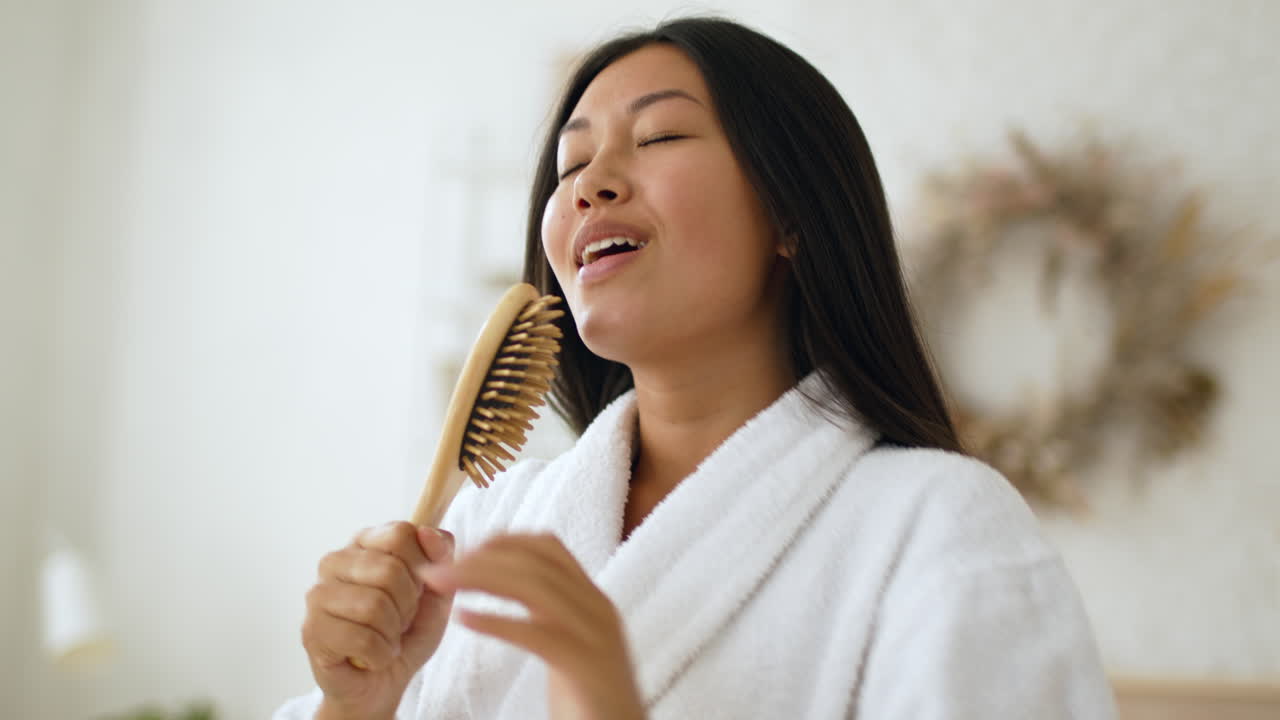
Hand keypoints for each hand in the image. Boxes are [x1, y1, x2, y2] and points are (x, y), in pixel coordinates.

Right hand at [301, 522, 454, 719]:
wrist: (382, 684)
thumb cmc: (408, 633)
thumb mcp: (439, 592)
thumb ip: (441, 556)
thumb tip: (427, 532)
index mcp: (366, 542)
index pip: (401, 533)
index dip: (422, 568)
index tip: (417, 591)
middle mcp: (336, 561)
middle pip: (390, 570)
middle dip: (408, 606)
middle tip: (400, 622)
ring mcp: (318, 595)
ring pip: (374, 605)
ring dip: (393, 633)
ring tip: (386, 639)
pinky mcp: (311, 630)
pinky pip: (361, 638)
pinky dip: (380, 654)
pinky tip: (372, 657)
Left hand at [423, 533, 645, 719]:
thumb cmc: (588, 702)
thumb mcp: (568, 646)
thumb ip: (546, 616)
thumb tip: (505, 587)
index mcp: (591, 599)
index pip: (547, 547)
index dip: (501, 542)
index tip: (462, 552)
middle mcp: (597, 608)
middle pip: (535, 562)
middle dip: (480, 559)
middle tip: (435, 571)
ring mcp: (596, 635)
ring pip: (536, 587)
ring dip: (480, 579)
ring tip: (441, 585)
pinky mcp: (587, 666)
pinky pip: (537, 634)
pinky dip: (497, 622)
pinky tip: (465, 620)